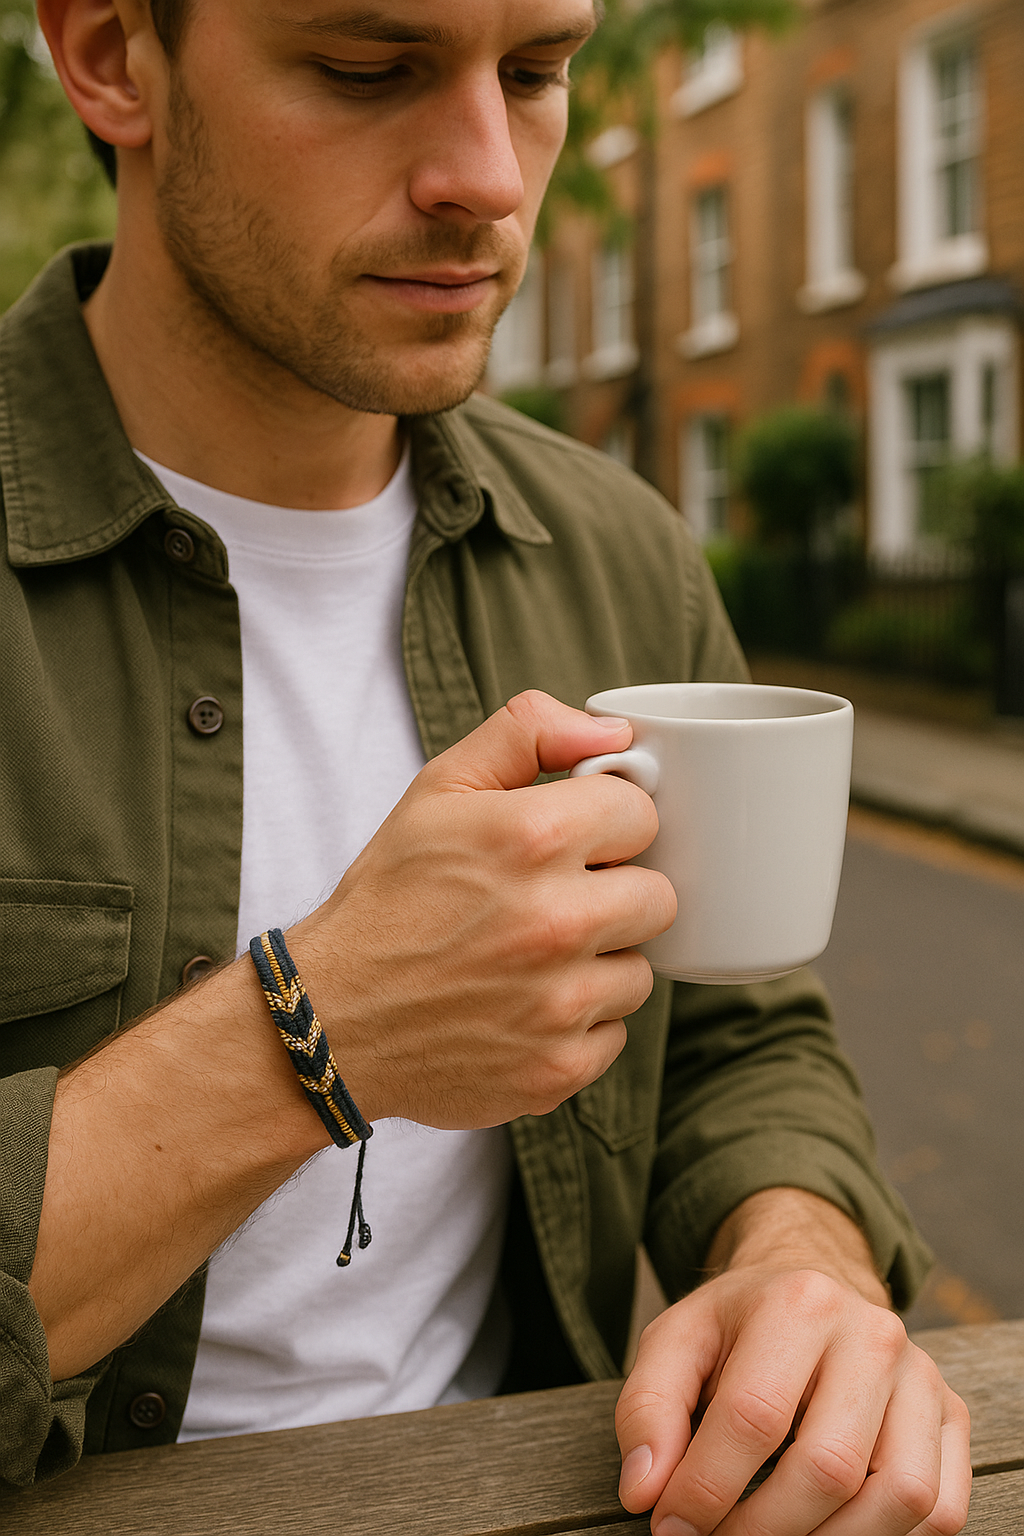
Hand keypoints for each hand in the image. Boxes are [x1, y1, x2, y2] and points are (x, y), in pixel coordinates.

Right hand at [289, 690, 677, 1127]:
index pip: (641, 814)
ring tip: (531, 958)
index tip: (573, 843)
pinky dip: (577, 1024)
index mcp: (531, 838)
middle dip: (614, 893)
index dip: (607, 825)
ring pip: (639, 970)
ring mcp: (561, 1003)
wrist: (331, 1019)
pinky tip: (522, 1008)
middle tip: (555, 901)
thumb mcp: (439, 788)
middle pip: (657, 896)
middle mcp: (556, 921)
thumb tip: (611, 732)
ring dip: (599, 963)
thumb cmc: (389, 898)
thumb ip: (528, 734)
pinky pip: (614, 1033)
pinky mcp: (560, 1068)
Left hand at [616, 1192, 971, 1535]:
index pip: (754, 1416)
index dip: (705, 1487)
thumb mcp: (677, 1341)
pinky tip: (833, 1530)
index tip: (670, 1526)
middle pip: (829, 1467)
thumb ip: (649, 1409)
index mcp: (799, 1303)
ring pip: (898, 1496)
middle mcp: (873, 1335)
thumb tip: (644, 1491)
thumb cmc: (740, 1326)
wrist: (812, 1289)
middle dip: (762, 1529)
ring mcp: (922, 1377)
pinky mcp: (952, 1416)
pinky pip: (943, 1509)